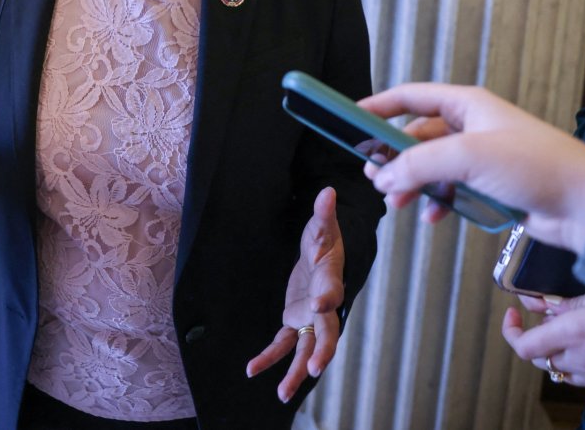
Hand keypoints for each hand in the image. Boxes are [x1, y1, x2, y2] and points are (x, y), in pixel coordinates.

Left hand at [247, 187, 345, 402]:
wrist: (321, 258)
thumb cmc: (324, 241)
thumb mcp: (322, 226)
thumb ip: (324, 213)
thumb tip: (328, 191)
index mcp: (331, 280)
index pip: (333, 291)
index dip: (328, 298)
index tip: (322, 305)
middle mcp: (324, 306)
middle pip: (327, 332)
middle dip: (322, 351)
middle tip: (317, 368)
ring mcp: (310, 319)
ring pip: (306, 350)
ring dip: (296, 372)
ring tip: (283, 393)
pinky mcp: (295, 323)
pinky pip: (283, 345)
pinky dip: (268, 358)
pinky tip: (252, 370)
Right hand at [357, 83, 584, 252]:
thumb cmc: (534, 166)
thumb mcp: (467, 157)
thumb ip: (418, 164)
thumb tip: (383, 177)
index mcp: (467, 104)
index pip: (412, 96)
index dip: (379, 105)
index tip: (352, 119)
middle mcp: (473, 126)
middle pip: (418, 136)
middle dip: (394, 158)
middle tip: (374, 178)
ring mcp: (483, 157)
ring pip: (432, 166)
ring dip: (412, 184)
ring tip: (397, 203)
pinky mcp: (492, 186)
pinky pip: (451, 189)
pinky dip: (436, 202)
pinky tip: (432, 218)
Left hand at [503, 291, 584, 391]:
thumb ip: (572, 302)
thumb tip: (545, 304)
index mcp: (576, 332)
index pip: (524, 346)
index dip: (511, 331)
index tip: (513, 313)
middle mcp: (584, 359)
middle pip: (539, 358)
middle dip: (534, 338)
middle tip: (542, 317)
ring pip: (561, 369)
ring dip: (556, 351)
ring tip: (566, 329)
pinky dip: (577, 362)